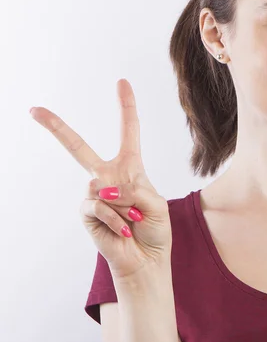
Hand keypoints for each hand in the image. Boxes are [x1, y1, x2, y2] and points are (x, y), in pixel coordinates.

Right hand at [30, 78, 172, 281]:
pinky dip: (115, 217)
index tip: (122, 82)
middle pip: (78, 147)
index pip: (128, 132)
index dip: (125, 107)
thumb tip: (103, 189)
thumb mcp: (157, 204)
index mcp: (130, 169)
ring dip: (127, 206)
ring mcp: (94, 194)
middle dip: (56, 128)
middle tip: (34, 110)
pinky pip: (97, 205)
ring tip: (133, 221)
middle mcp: (108, 177)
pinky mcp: (86, 212)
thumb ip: (135, 190)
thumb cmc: (154, 230)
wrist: (147, 259)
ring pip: (104, 187)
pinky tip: (123, 230)